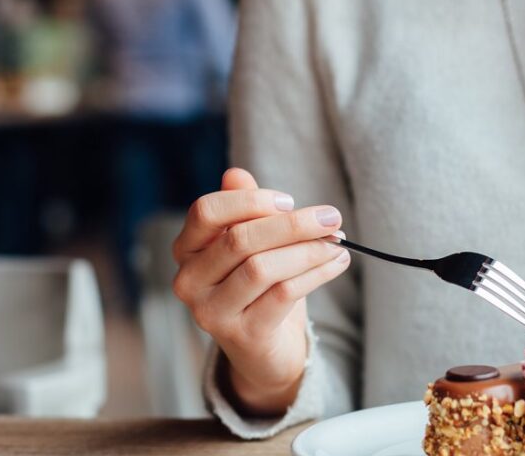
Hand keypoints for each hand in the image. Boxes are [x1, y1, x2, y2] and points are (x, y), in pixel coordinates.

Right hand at [172, 168, 349, 415]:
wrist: (265, 350)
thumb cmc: (258, 287)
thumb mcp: (252, 244)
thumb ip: (244, 209)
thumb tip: (236, 174)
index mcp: (187, 249)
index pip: (206, 212)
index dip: (250, 201)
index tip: (289, 200)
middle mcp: (189, 281)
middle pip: (240, 239)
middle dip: (293, 225)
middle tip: (332, 217)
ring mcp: (211, 312)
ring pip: (262, 268)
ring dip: (309, 250)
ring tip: (338, 242)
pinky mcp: (242, 335)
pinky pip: (282, 295)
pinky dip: (316, 274)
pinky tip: (336, 263)